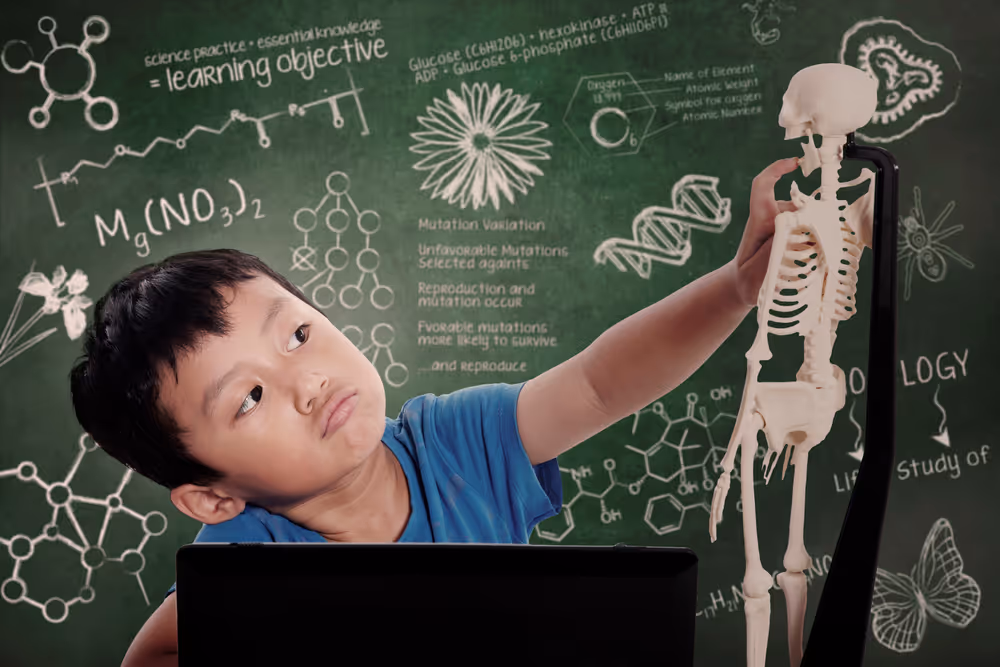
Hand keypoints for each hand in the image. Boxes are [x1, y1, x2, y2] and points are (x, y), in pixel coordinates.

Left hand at [730, 157, 799, 306]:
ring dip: (813, 234)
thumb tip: (791, 232)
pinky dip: (816, 243)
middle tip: (807, 245)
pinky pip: (812, 232)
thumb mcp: (754, 271)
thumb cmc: (747, 277)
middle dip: (810, 216)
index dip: (776, 170)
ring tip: (802, 261)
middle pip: (797, 204)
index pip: (762, 187)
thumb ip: (771, 253)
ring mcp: (785, 227)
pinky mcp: (795, 236)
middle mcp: (773, 219)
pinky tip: (809, 261)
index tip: (794, 163)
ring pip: (808, 218)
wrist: (744, 287)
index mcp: (760, 220)